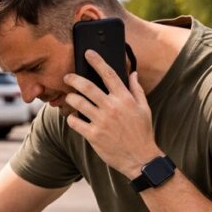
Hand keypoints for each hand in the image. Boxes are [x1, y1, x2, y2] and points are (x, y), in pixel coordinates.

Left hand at [63, 50, 161, 179]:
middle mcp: (112, 107)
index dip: (97, 61)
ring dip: (70, 98)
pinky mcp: (94, 135)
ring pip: (78, 103)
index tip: (88, 53)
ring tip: (69, 98)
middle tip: (67, 77)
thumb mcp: (144, 109)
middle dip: (74, 79)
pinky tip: (72, 118)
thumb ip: (137, 90)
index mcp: (125, 98)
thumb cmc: (142, 133)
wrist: (140, 158)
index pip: (109, 74)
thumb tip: (133, 74)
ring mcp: (102, 121)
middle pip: (87, 86)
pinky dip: (71, 119)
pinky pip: (75, 122)